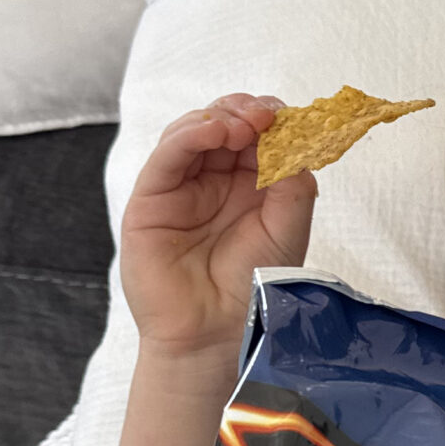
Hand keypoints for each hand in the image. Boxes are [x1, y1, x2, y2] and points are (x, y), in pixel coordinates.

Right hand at [119, 94, 313, 361]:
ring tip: (243, 125)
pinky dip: (189, 134)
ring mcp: (181, 187)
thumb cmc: (252, 288)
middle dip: (247, 111)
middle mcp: (214, 181)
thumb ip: (292, 181)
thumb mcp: (288, 228)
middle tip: (265, 116)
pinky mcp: (152, 198)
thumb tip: (292, 136)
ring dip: (220, 116)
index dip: (272, 119)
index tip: (288, 117)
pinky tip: (213, 130)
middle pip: (224, 123)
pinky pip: (168, 155)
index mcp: (250, 186)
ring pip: (193, 130)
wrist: (215, 334)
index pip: (257, 135)